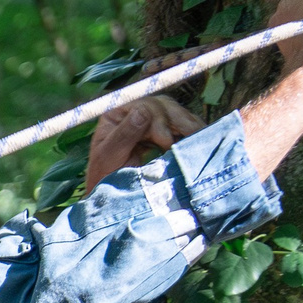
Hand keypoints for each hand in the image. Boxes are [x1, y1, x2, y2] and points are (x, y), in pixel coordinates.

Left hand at [83, 95, 202, 192]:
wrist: (114, 197)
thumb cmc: (105, 178)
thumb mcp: (108, 158)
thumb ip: (123, 134)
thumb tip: (143, 110)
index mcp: (117, 114)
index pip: (143, 105)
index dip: (158, 119)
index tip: (165, 141)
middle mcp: (134, 112)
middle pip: (164, 106)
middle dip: (179, 121)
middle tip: (191, 138)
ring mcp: (150, 121)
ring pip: (176, 114)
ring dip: (189, 126)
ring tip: (197, 140)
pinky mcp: (164, 132)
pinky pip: (182, 126)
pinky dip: (191, 132)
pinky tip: (197, 142)